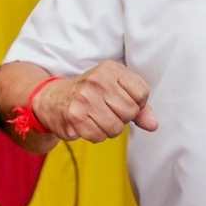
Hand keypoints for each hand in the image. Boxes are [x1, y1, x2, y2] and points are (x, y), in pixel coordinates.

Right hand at [35, 61, 157, 141]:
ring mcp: (85, 98)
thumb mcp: (116, 90)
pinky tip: (87, 124)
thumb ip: (139, 107)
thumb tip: (153, 125)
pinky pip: (99, 136)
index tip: (122, 101)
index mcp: (111, 69)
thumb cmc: (90, 94)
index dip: (137, 104)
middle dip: (122, 118)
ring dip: (109, 129)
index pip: (142, 93)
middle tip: (107, 111)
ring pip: (116, 127)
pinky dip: (95, 135)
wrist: (52, 99)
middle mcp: (98, 80)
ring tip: (97, 118)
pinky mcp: (75, 116)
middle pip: (130, 112)